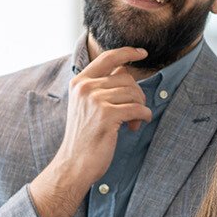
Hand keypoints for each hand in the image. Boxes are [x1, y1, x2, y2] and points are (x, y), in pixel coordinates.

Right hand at [27, 46, 151, 216]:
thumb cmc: (84, 138)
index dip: (127, 52)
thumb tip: (125, 71)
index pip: (107, 58)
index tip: (142, 52)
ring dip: (140, 108)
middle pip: (126, 78)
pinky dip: (143, 117)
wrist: (73, 164)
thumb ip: (102, 87)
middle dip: (137, 94)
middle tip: (134, 113)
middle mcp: (85, 87)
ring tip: (132, 124)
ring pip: (134, 93)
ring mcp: (95, 100)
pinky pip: (137, 108)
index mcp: (79, 82)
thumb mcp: (86, 106)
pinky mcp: (106, 115)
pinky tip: (136, 126)